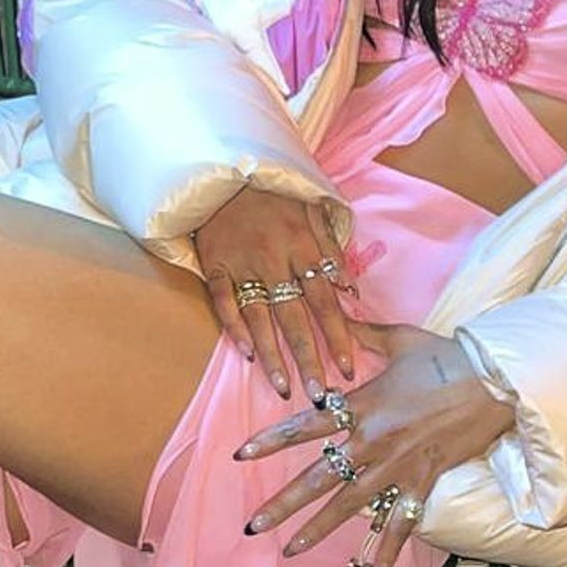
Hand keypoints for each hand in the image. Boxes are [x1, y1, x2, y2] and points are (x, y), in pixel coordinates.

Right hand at [191, 185, 362, 401]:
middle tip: (318, 394)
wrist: (227, 172)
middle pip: (294, 318)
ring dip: (272, 355)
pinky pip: (224, 302)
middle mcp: (274, 260)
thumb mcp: (313, 212)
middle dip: (308, 359)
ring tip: (284, 387)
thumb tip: (351, 289)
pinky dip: (234, 327)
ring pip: (259, 317)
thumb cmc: (276, 196)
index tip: (346, 369)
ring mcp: (242, 265)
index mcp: (303, 248)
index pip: (325, 302)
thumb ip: (332, 250)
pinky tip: (246, 354)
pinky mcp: (214, 266)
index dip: (336, 337)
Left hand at [233, 321, 516, 566]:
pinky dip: (387, 548)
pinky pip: (402, 522)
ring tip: (290, 550)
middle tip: (253, 526)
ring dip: (319, 530)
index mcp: (361, 406)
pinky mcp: (424, 482)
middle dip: (283, 504)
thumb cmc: (447, 357)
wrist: (497, 382)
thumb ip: (362, 333)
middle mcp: (372, 442)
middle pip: (318, 478)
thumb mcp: (399, 338)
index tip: (241, 456)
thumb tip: (336, 310)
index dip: (271, 441)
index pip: (304, 426)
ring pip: (350, 506)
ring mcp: (397, 467)